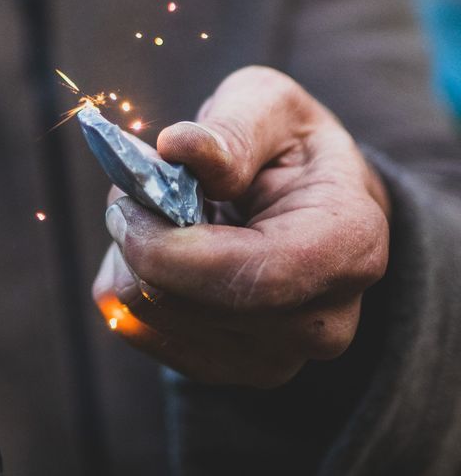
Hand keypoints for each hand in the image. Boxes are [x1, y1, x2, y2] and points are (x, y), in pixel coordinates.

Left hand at [92, 66, 389, 388]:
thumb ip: (232, 127)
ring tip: (159, 212)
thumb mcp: (270, 106)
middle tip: (134, 187)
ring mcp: (275, 358)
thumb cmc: (290, 146)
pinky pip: (139, 331)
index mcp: (349, 245)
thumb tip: (178, 147)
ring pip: (153, 320)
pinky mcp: (226, 369)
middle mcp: (322, 321)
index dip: (171, 247)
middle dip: (138, 240)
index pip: (254, 278)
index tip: (126, 199)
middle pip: (191, 307)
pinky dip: (130, 282)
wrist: (311, 202)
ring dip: (130, 257)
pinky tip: (161, 247)